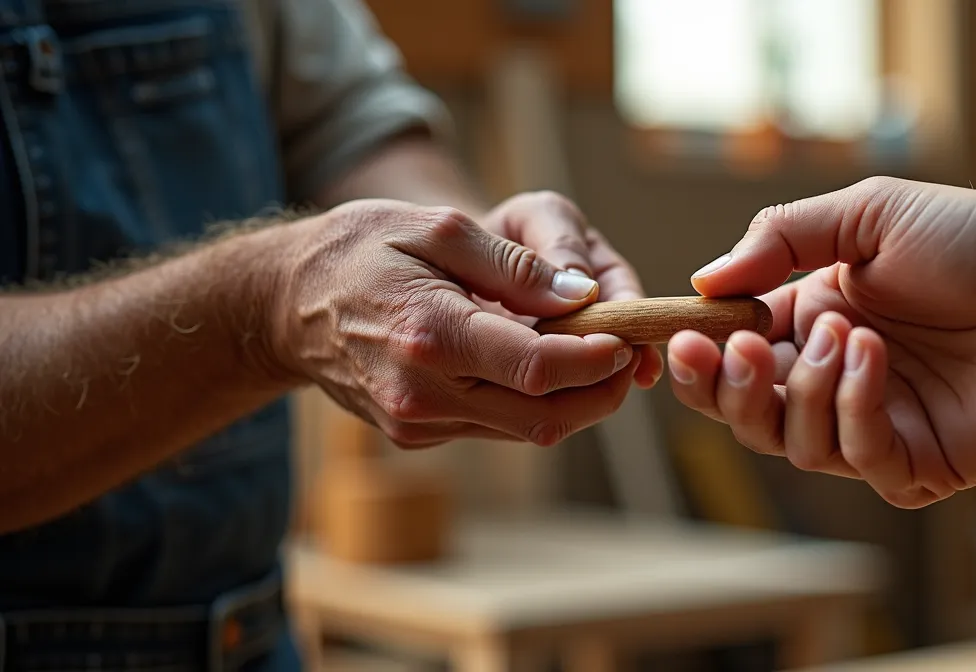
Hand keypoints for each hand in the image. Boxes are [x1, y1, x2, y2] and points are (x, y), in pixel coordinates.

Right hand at [272, 199, 639, 447]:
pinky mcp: (419, 435)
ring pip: (528, 430)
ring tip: (592, 353)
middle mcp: (424, 393)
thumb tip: (583, 294)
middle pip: (545, 416)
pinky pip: (497, 427)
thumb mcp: (437, 228)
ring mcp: (420, 422)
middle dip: (600, 391)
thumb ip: (513, 264)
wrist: (286, 304)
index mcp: (430, 334)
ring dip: (573, 400)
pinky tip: (537, 363)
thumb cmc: (361, 250)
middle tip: (626, 353)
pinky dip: (532, 402)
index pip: (539, 366)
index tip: (627, 336)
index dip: (596, 358)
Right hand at [668, 177, 975, 507]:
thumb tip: (706, 280)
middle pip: (749, 414)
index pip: (732, 358)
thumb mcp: (870, 214)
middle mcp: (836, 380)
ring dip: (807, 390)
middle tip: (746, 349)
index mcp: (814, 323)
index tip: (685, 337)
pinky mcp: (918, 464)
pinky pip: (858, 459)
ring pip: (795, 443)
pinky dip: (855, 410)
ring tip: (849, 335)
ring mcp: (876, 426)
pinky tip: (877, 361)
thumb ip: (783, 239)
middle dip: (732, 387)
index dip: (701, 357)